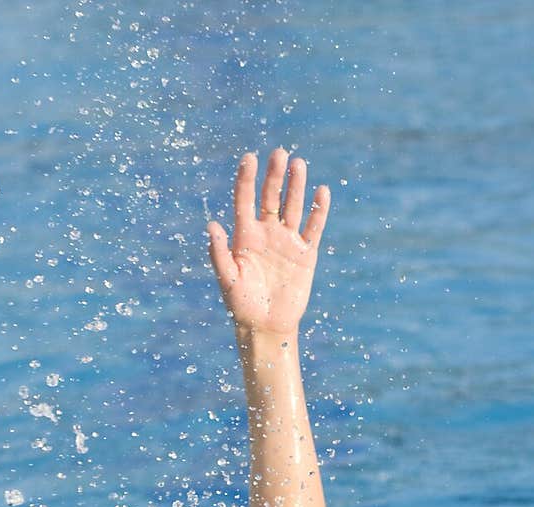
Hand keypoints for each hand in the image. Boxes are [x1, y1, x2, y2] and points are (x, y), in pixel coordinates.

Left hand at [206, 148, 330, 335]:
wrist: (267, 326)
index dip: (246, 179)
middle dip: (274, 175)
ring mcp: (287, 241)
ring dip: (296, 186)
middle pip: (271, 197)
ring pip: (292, 206)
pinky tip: (321, 192)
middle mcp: (266, 233)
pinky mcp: (306, 254)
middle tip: (279, 153)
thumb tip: (212, 225)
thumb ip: (219, 253)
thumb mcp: (227, 279)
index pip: (245, 200)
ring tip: (298, 164)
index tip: (249, 158)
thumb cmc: (241, 304)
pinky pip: (313, 228)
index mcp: (245, 235)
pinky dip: (318, 211)